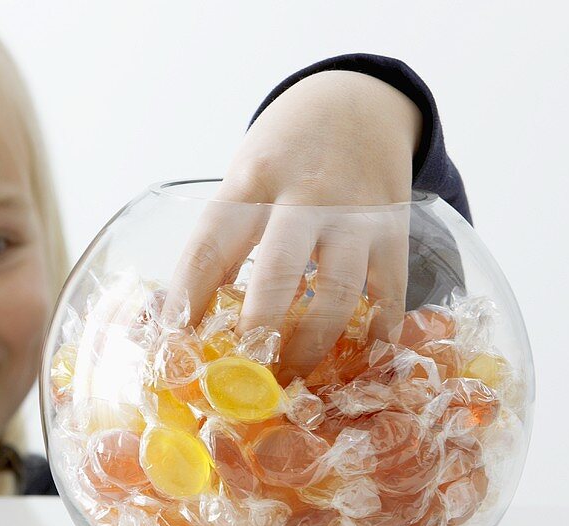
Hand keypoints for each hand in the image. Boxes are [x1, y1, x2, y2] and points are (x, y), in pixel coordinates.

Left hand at [165, 70, 422, 380]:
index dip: (188, 299)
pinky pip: (389, 296)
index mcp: (251, 182)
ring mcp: (355, 216)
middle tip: (242, 379)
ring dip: (311, 346)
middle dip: (257, 331)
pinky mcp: (395, 233)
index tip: (173, 344)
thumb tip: (180, 320)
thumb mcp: (244, 179)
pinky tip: (353, 366)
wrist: (357, 102)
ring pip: (336, 292)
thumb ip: (223, 241)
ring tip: (292, 379)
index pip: (210, 245)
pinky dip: (373, 337)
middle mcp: (304, 196)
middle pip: (277, 271)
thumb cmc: (285, 155)